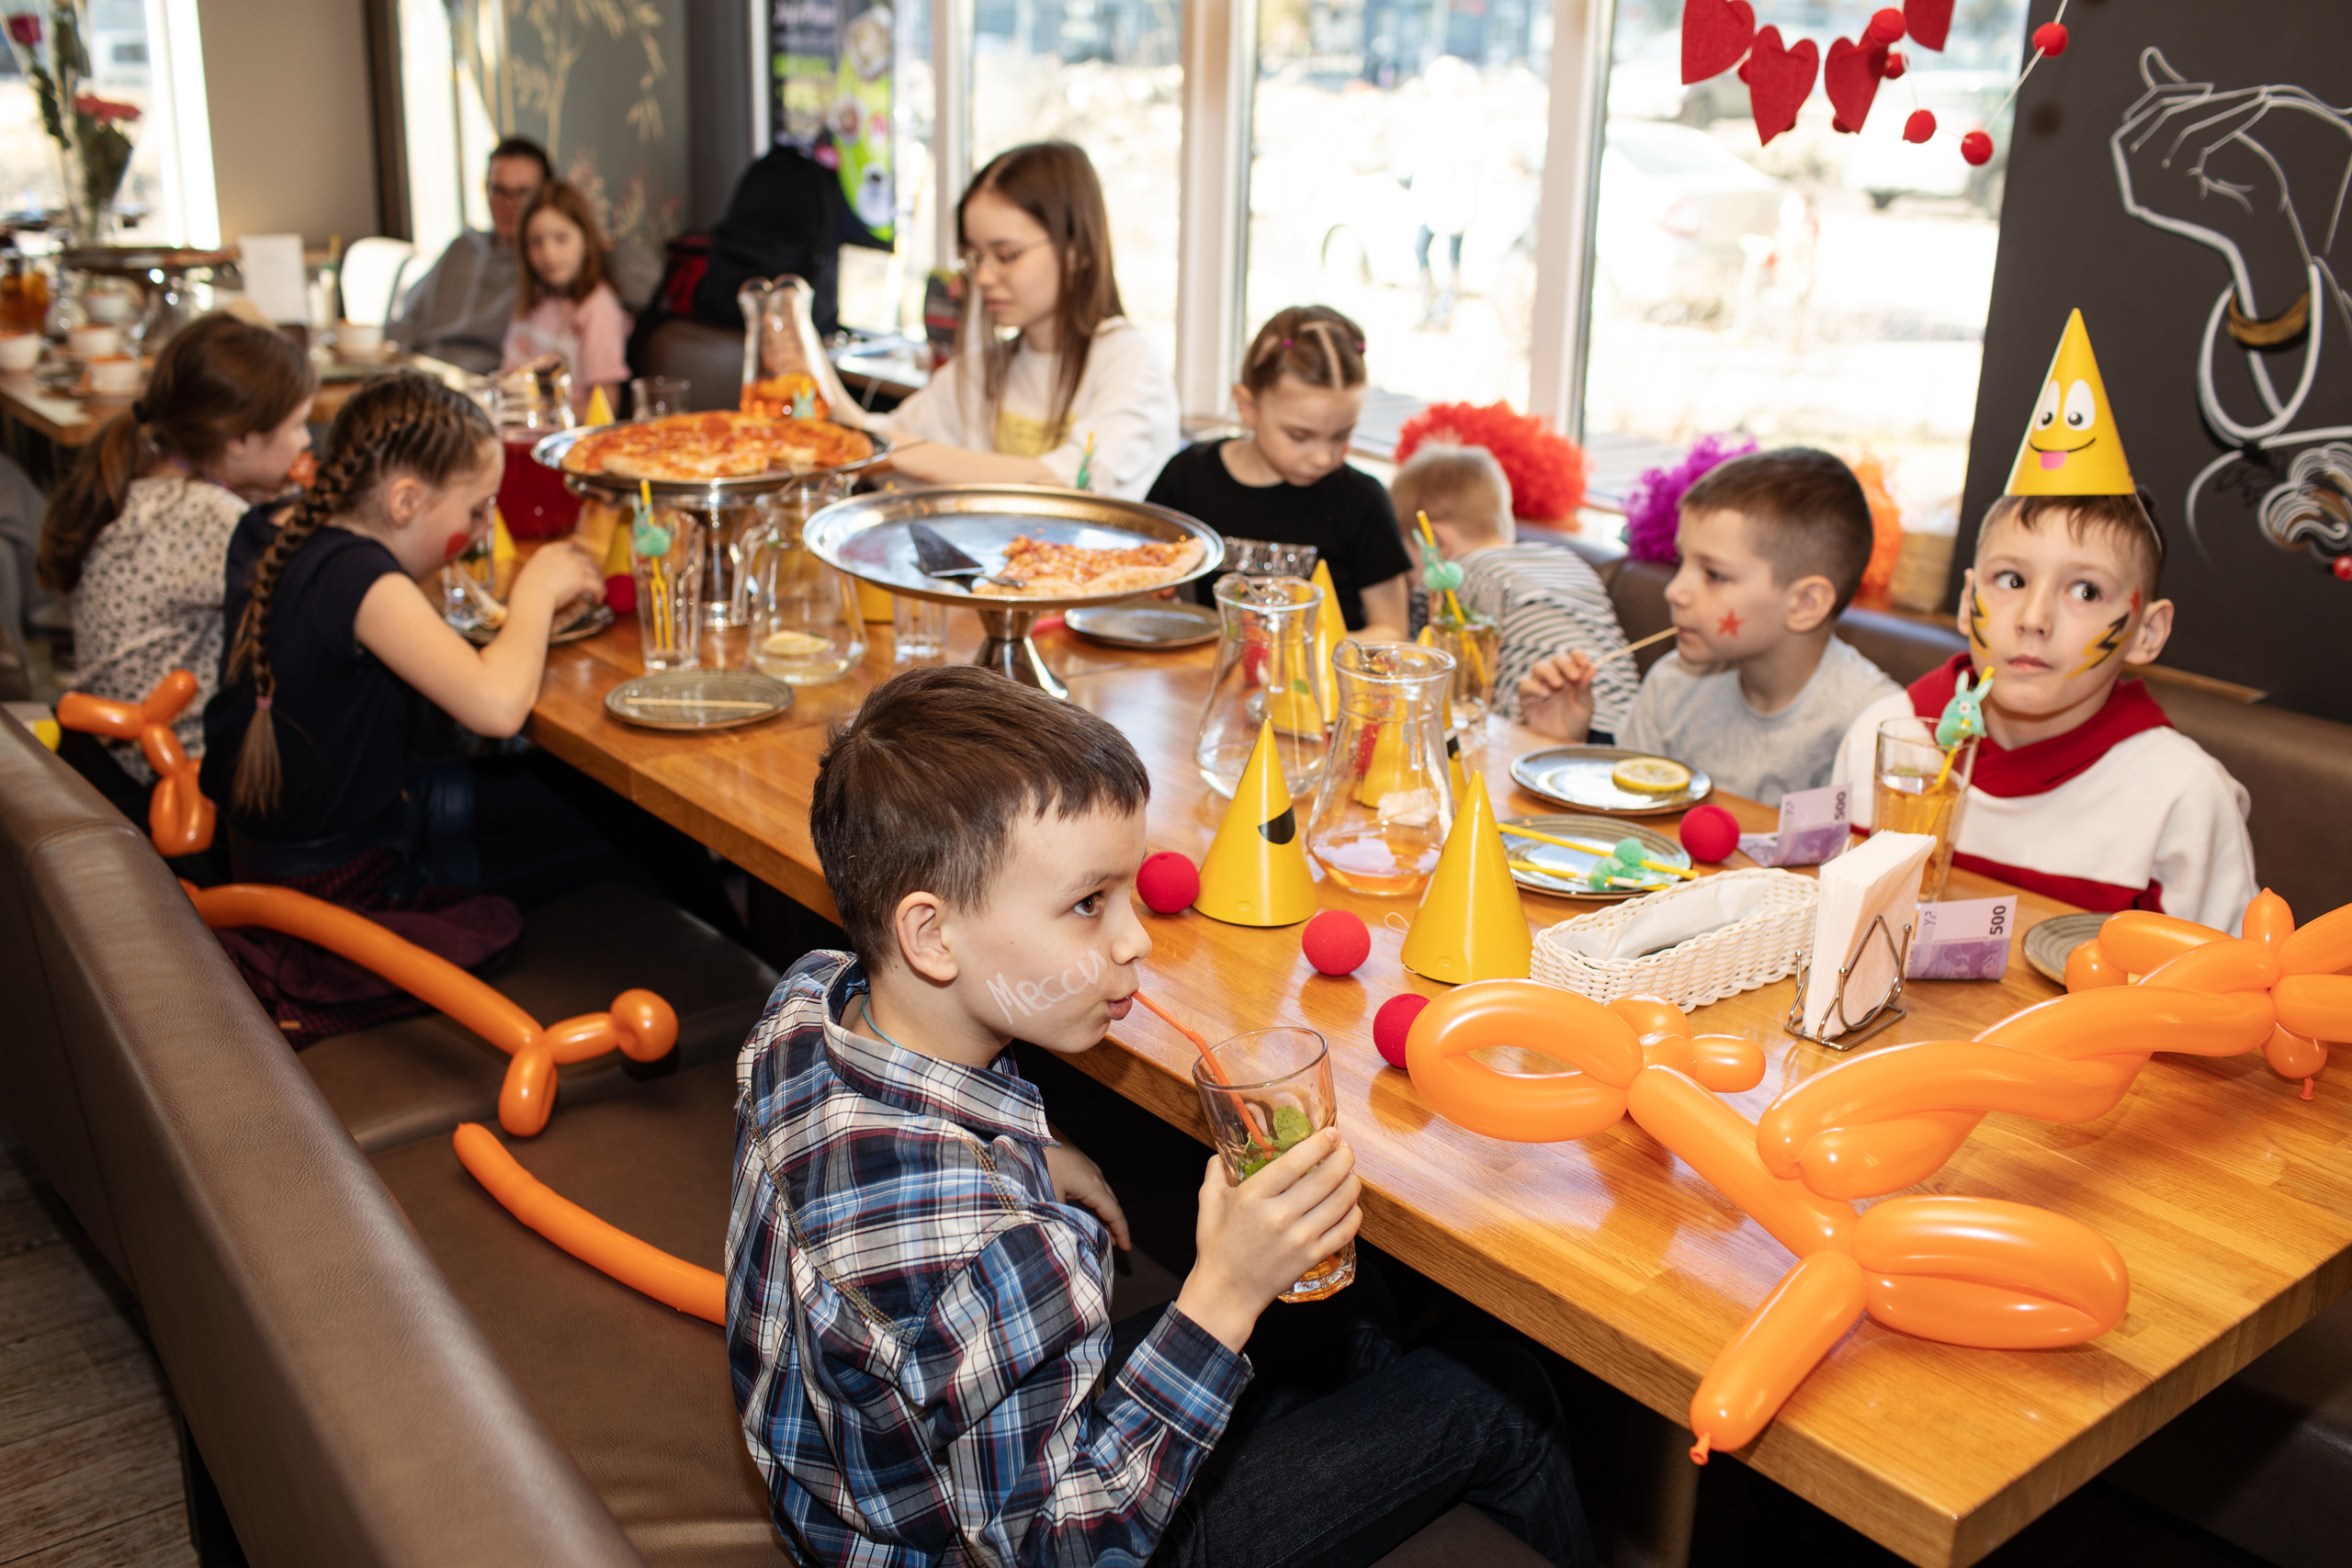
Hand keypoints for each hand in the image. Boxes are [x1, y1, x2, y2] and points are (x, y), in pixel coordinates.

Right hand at [510, 541, 602, 618]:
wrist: (532, 595)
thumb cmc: (526, 590)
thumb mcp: (530, 571)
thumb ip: (541, 568)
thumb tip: (545, 578)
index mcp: (548, 551)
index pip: (568, 547)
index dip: (577, 554)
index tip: (580, 561)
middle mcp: (563, 555)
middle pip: (584, 558)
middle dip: (591, 568)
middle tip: (594, 577)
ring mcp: (574, 565)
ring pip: (594, 571)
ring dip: (598, 580)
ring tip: (599, 590)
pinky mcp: (582, 579)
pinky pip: (597, 584)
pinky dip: (600, 592)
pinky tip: (599, 599)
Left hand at [1044, 1139, 1130, 1250]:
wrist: (1031, 1133)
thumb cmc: (1041, 1162)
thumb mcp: (1050, 1195)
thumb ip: (1063, 1217)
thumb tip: (1071, 1235)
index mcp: (1092, 1185)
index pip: (1113, 1213)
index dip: (1121, 1231)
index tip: (1127, 1248)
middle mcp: (1095, 1176)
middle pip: (1111, 1204)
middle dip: (1115, 1225)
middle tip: (1115, 1245)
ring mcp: (1087, 1168)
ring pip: (1102, 1196)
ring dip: (1104, 1214)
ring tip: (1102, 1233)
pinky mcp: (1078, 1164)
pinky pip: (1093, 1188)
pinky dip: (1095, 1204)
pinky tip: (1086, 1212)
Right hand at [1174, 1130, 1360, 1352]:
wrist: (1227, 1292)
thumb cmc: (1217, 1246)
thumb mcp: (1209, 1203)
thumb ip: (1216, 1172)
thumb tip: (1222, 1153)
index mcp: (1254, 1196)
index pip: (1295, 1162)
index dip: (1320, 1144)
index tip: (1332, 1134)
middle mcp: (1280, 1215)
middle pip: (1325, 1178)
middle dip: (1343, 1158)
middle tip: (1346, 1151)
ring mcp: (1299, 1238)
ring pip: (1340, 1202)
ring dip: (1352, 1183)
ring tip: (1351, 1175)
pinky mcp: (1312, 1257)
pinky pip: (1344, 1231)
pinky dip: (1354, 1214)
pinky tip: (1352, 1205)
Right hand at [1519, 651, 1596, 740]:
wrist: (1564, 742)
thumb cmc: (1576, 722)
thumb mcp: (1585, 705)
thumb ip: (1586, 687)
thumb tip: (1593, 667)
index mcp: (1572, 675)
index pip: (1573, 656)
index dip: (1578, 656)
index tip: (1585, 663)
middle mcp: (1555, 677)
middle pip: (1556, 659)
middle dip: (1565, 664)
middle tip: (1573, 677)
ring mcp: (1540, 685)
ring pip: (1539, 667)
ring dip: (1549, 672)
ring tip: (1557, 686)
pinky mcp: (1527, 697)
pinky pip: (1525, 684)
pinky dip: (1534, 686)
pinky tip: (1544, 695)